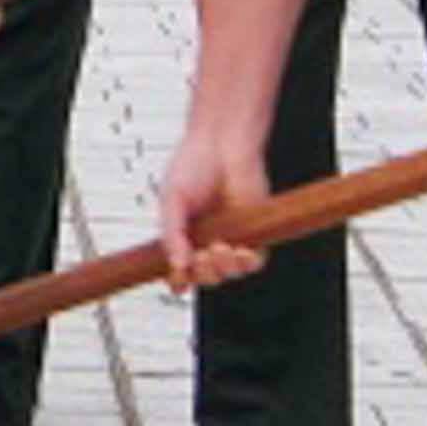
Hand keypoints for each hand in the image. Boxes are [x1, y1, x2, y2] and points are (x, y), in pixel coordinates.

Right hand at [157, 122, 272, 287]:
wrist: (224, 144)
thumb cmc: (194, 164)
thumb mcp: (171, 200)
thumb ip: (171, 233)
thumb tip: (176, 264)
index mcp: (183, 235)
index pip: (180, 270)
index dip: (179, 281)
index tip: (178, 281)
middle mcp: (206, 239)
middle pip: (206, 276)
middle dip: (203, 274)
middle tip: (200, 256)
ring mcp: (231, 237)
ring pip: (229, 272)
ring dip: (224, 268)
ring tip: (220, 248)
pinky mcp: (255, 233)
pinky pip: (254, 261)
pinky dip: (247, 262)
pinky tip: (240, 251)